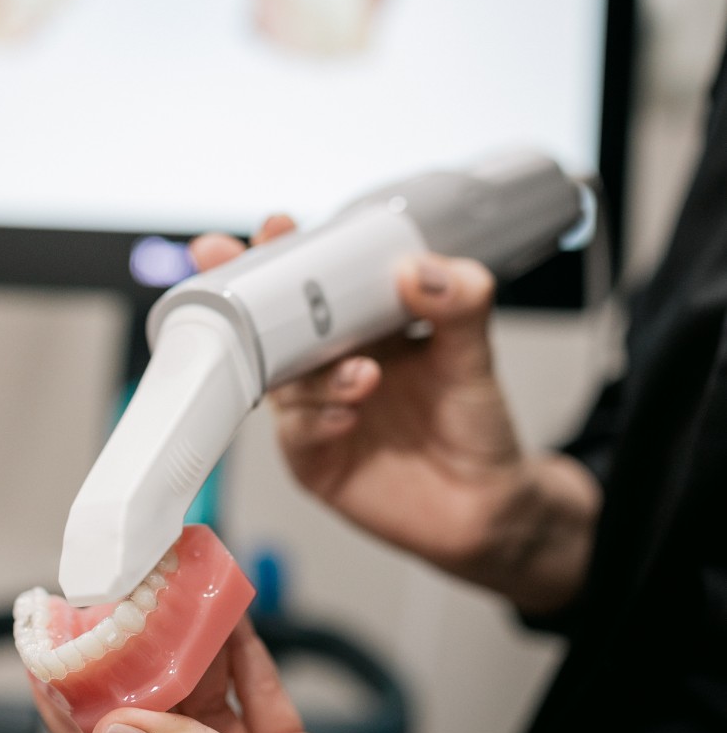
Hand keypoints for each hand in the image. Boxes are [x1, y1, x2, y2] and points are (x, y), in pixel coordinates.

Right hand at [190, 220, 600, 613]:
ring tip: (361, 376)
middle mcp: (329, 365)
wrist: (485, 507)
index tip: (276, 226)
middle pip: (273, 327)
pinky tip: (347, 417)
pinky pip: (296, 433)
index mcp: (361, 328)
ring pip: (282, 380)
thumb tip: (421, 270)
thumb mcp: (474, 355)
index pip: (315, 283)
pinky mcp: (312, 458)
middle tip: (247, 284)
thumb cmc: (474, 426)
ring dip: (311, 372)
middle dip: (250, 301)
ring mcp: (315, 411)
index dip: (286, 253)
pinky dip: (316, 419)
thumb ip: (460, 306)